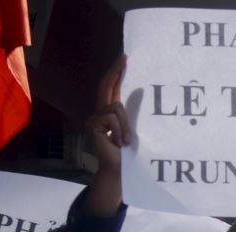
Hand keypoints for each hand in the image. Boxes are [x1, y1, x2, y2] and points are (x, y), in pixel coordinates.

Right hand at [87, 54, 129, 175]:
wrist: (120, 170)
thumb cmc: (129, 153)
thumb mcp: (133, 129)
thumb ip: (132, 113)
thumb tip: (142, 92)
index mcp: (110, 113)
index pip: (112, 88)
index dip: (117, 73)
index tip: (125, 58)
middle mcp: (100, 113)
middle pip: (105, 86)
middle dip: (115, 71)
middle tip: (125, 57)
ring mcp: (95, 119)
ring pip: (116, 107)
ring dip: (125, 125)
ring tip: (126, 141)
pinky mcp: (93, 125)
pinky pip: (112, 118)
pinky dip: (121, 130)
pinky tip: (120, 143)